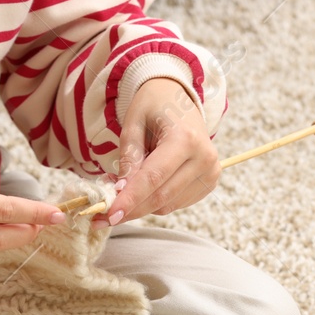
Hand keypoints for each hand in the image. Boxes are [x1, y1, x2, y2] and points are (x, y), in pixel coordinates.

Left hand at [95, 77, 219, 228]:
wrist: (180, 98)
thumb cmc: (154, 106)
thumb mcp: (133, 124)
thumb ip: (128, 159)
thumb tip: (120, 193)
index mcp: (185, 138)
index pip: (154, 178)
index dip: (130, 200)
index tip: (110, 216)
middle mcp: (204, 158)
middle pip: (161, 197)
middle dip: (131, 209)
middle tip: (103, 216)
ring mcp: (210, 173)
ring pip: (167, 205)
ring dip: (142, 205)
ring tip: (126, 190)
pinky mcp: (209, 183)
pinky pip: (175, 204)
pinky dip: (156, 201)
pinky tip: (148, 186)